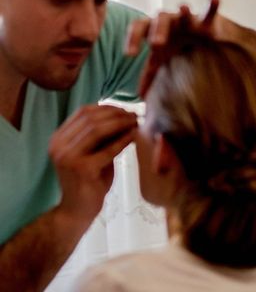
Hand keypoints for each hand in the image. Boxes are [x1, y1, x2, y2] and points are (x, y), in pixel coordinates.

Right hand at [48, 104, 136, 224]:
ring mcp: (68, 157)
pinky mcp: (81, 169)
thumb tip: (124, 114)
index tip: (126, 109)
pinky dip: (123, 140)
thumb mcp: (92, 152)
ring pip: (97, 130)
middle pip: (91, 118)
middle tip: (135, 115)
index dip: (107, 107)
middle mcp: (59, 145)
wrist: (77, 210)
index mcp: (58, 138)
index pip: (83, 112)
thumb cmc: (89, 179)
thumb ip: (101, 135)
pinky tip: (135, 136)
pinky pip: (107, 149)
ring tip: (136, 123)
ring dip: (120, 124)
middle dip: (116, 114)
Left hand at [126, 0, 255, 95]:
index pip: (138, 28)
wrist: (200, 38)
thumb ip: (150, 74)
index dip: (132, 39)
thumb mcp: (162, 61)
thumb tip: (138, 97)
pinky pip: (209, 11)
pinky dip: (212, 5)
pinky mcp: (206, 20)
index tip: (129, 55)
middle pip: (159, 19)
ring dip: (184, 12)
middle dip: (158, 30)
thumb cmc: (176, 48)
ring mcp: (188, 19)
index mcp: (154, 29)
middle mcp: (169, 21)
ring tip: (184, 8)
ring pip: (183, 12)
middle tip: (157, 44)